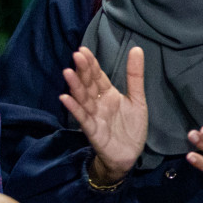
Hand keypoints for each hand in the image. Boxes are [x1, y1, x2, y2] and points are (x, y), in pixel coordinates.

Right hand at [60, 46, 146, 184]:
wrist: (130, 154)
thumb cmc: (131, 126)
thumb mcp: (138, 99)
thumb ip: (135, 76)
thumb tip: (137, 48)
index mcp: (108, 94)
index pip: (98, 76)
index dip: (91, 64)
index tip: (83, 49)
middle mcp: (98, 103)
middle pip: (89, 85)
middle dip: (83, 71)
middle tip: (76, 55)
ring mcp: (94, 116)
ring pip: (83, 99)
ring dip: (75, 86)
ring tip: (67, 72)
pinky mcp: (93, 131)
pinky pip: (83, 118)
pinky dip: (74, 108)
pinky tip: (64, 98)